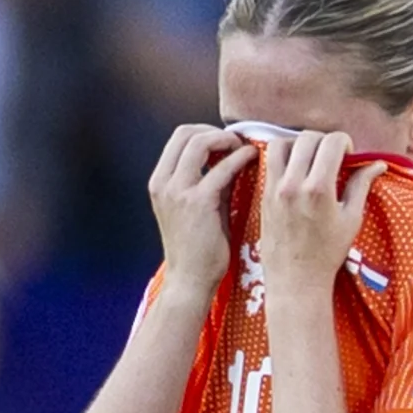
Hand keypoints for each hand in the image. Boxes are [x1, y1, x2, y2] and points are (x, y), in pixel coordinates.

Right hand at [147, 124, 255, 299]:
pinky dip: (240, 158)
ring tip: (244, 148)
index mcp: (159, 183)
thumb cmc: (198, 250)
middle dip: (215, 131)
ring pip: (200, 142)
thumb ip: (209, 182)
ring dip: (226, 140)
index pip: (179, 137)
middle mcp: (163, 183)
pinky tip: (253, 159)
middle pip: (187, 133)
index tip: (225, 141)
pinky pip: (222, 168)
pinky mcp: (198, 202)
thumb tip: (233, 159)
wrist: (190, 281)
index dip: (204, 132)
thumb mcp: (197, 209)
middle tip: (236, 142)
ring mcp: (177, 191)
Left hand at [253, 130, 375, 301]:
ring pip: (281, 143)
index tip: (348, 156)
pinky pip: (268, 161)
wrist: (295, 280)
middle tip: (331, 157)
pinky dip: (282, 156)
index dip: (345, 142)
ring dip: (298, 143)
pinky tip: (294, 168)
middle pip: (307, 137)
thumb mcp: (351, 219)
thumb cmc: (328, 254)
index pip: (332, 142)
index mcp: (319, 189)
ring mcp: (275, 189)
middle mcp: (294, 185)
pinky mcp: (263, 195)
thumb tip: (377, 163)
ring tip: (309, 158)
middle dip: (324, 140)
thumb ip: (361, 185)